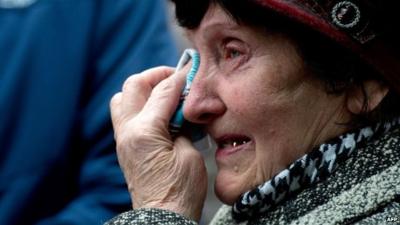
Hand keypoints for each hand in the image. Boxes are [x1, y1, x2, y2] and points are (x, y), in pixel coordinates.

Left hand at [110, 66, 206, 220]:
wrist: (163, 216)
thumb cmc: (181, 191)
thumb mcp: (189, 154)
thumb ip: (183, 125)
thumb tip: (182, 107)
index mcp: (144, 131)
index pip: (162, 91)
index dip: (179, 78)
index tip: (191, 71)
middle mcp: (127, 132)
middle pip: (134, 85)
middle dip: (156, 76)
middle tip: (176, 80)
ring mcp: (123, 139)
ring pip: (122, 98)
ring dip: (143, 90)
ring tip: (164, 95)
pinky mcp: (125, 147)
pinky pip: (125, 115)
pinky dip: (140, 106)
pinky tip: (158, 113)